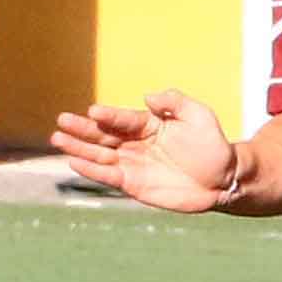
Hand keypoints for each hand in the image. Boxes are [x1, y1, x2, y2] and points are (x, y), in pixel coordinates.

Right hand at [49, 89, 237, 212]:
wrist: (224, 180)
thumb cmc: (212, 145)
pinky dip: (92, 170)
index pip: (123, 118)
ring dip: (79, 148)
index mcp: (148, 124)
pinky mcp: (133, 185)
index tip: (93, 112)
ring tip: (57, 140)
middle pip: (104, 135)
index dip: (108, 116)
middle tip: (61, 122)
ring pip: (100, 155)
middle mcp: (135, 143)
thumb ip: (174, 102)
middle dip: (82, 129)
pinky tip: (74, 162)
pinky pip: (108, 177)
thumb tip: (147, 96)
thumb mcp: (198, 116)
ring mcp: (133, 164)